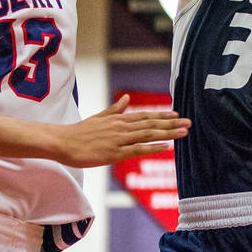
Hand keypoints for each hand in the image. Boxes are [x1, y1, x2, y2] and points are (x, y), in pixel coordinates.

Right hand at [56, 95, 189, 166]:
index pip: (145, 115)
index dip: (162, 115)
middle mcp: (121, 127)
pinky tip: (165, 147)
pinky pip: (137, 149)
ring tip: (183, 133)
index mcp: (118, 119)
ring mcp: (118, 140)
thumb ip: (114, 109)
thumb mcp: (98, 117)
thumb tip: (126, 99)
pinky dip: (152, 147)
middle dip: (171, 123)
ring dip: (168, 133)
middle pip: (151, 123)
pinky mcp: (114, 153)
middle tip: (189, 123)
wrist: (62, 142)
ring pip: (148, 134)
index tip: (177, 114)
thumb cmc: (79, 132)